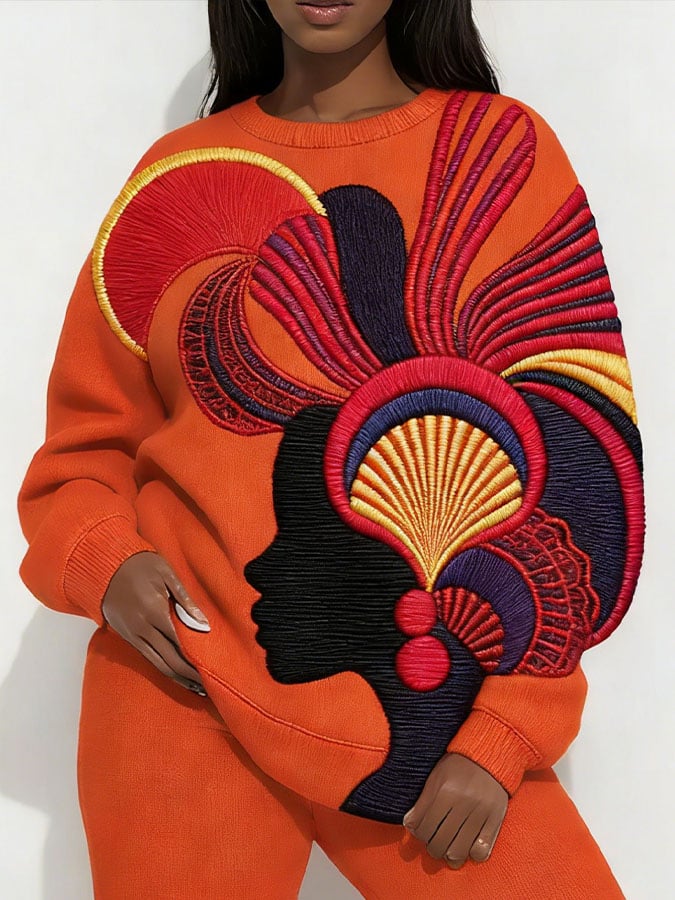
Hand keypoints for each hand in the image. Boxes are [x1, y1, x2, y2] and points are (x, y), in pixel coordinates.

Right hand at [102, 550, 210, 695]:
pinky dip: (164, 669)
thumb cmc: (140, 565)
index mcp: (154, 611)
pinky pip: (148, 658)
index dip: (195, 662)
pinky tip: (176, 675)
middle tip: (208, 688)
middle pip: (170, 660)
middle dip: (190, 675)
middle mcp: (143, 628)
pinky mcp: (128, 637)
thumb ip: (185, 600)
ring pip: (158, 664)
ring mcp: (133, 635)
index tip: (211, 672)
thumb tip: (203, 625)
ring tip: (196, 688)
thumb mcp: (166, 574)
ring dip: (178, 678)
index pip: (180, 644)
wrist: (104, 566)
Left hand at [402, 752, 507, 868]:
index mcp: (445, 791)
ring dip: (449, 856)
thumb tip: (410, 825)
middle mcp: (463, 804)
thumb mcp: (436, 776)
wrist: (488, 756)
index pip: (423, 826)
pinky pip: (482, 851)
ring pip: (458, 851)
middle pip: (439, 842)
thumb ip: (422, 801)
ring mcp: (481, 814)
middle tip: (432, 842)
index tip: (418, 831)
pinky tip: (467, 848)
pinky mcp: (496, 821)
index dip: (417, 833)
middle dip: (431, 847)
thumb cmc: (458, 766)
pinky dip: (472, 855)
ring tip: (446, 851)